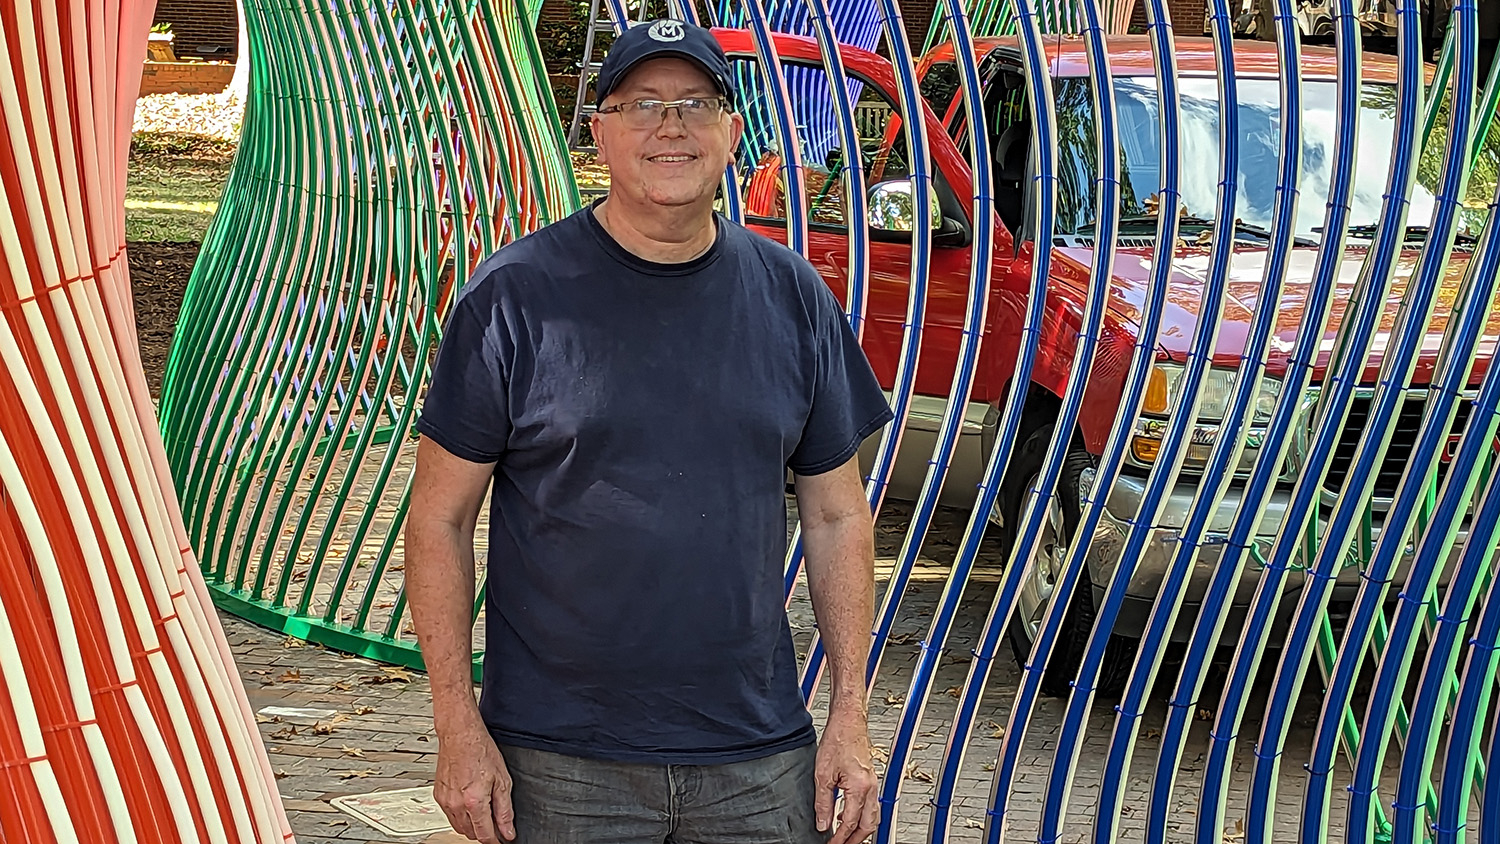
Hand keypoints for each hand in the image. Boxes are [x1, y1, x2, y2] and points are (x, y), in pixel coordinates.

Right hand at [434, 718, 515, 842]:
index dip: (496, 841)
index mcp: (474, 802)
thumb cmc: (480, 750)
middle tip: (496, 823)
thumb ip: (505, 810)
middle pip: (471, 834)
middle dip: (484, 832)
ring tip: (483, 812)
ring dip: (472, 826)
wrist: (460, 734)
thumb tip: (508, 830)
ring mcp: (445, 801)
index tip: (503, 839)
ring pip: (459, 827)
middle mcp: (456, 804)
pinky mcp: (438, 795)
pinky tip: (469, 803)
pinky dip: (461, 816)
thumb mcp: (502, 780)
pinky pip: (450, 815)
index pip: (484, 835)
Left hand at [815, 708, 879, 843]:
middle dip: (855, 840)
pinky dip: (862, 817)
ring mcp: (873, 784)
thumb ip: (823, 802)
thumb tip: (823, 823)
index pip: (850, 823)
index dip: (839, 838)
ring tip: (845, 837)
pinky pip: (871, 805)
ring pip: (873, 817)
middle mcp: (871, 788)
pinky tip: (848, 817)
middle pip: (868, 825)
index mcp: (860, 788)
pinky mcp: (870, 779)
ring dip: (861, 830)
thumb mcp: (823, 775)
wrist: (849, 721)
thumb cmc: (838, 740)